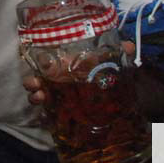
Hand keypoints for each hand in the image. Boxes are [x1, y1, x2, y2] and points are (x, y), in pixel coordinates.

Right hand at [24, 42, 163, 119]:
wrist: (131, 108)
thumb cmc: (117, 82)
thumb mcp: (119, 68)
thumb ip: (121, 56)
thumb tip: (128, 45)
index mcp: (72, 67)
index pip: (50, 62)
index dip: (39, 62)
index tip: (37, 62)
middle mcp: (63, 82)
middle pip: (41, 79)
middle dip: (33, 81)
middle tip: (35, 85)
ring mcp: (62, 100)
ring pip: (42, 95)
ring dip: (36, 96)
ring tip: (39, 98)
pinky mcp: (65, 117)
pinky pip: (50, 115)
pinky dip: (45, 114)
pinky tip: (46, 116)